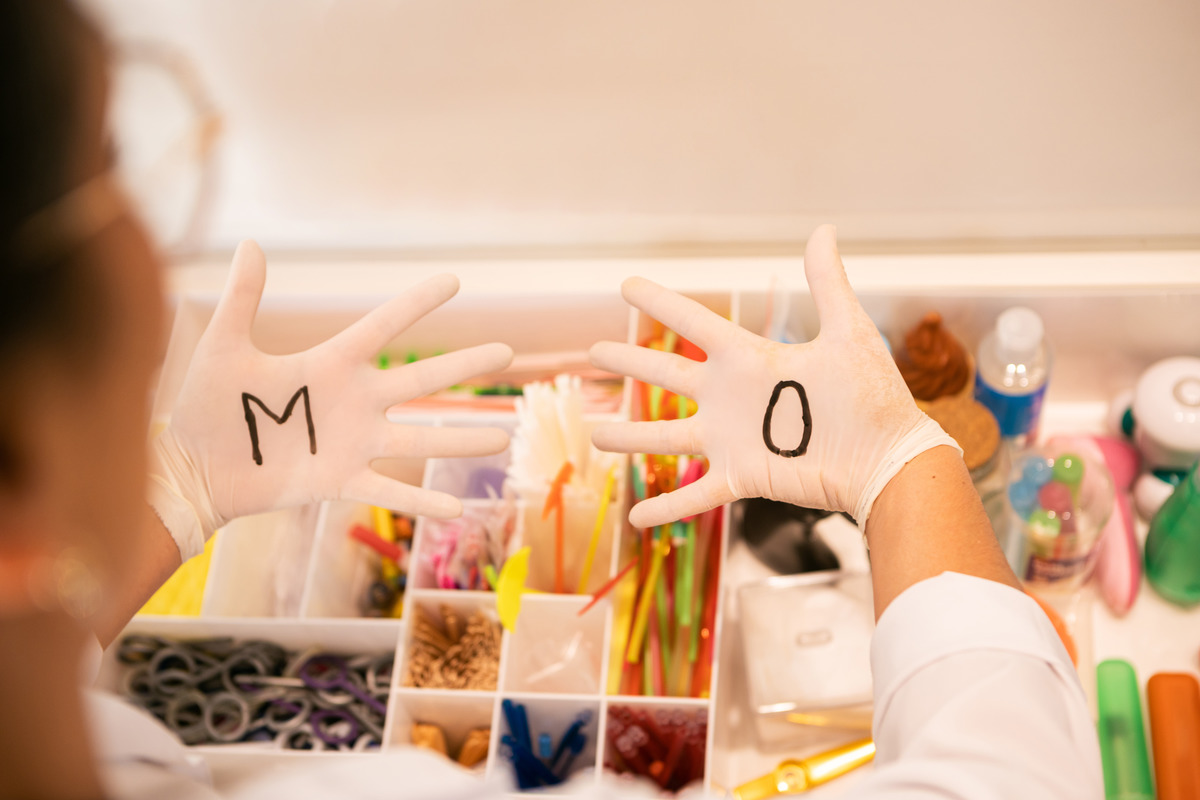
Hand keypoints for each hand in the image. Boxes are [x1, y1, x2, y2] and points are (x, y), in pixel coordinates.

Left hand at [149, 241, 512, 558]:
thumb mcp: (223, 347)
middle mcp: (353, 401)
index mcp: (329, 365)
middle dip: (465, 365)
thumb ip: (242, 299)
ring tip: (503, 439)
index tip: (454, 281)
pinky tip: (458, 508)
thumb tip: (251, 243)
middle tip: (506, 351)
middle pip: (421, 379)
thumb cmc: (205, 406)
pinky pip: (389, 490)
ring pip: (421, 439)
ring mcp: (352, 443)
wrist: (191, 467)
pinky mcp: (340, 481)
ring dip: (462, 439)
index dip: (417, 304)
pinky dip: (423, 500)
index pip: (383, 327)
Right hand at [589, 225, 957, 529]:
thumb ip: (827, 285)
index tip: (627, 286)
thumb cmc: (873, 396)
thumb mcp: (848, 333)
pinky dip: (665, 507)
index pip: (693, 323)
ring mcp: (732, 440)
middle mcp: (731, 397)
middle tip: (595, 351)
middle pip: (665, 373)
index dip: (659, 303)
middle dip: (629, 362)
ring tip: (593, 434)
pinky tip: (634, 518)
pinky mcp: (741, 477)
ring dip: (629, 437)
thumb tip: (823, 230)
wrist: (887, 457)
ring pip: (665, 436)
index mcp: (750, 359)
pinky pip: (694, 495)